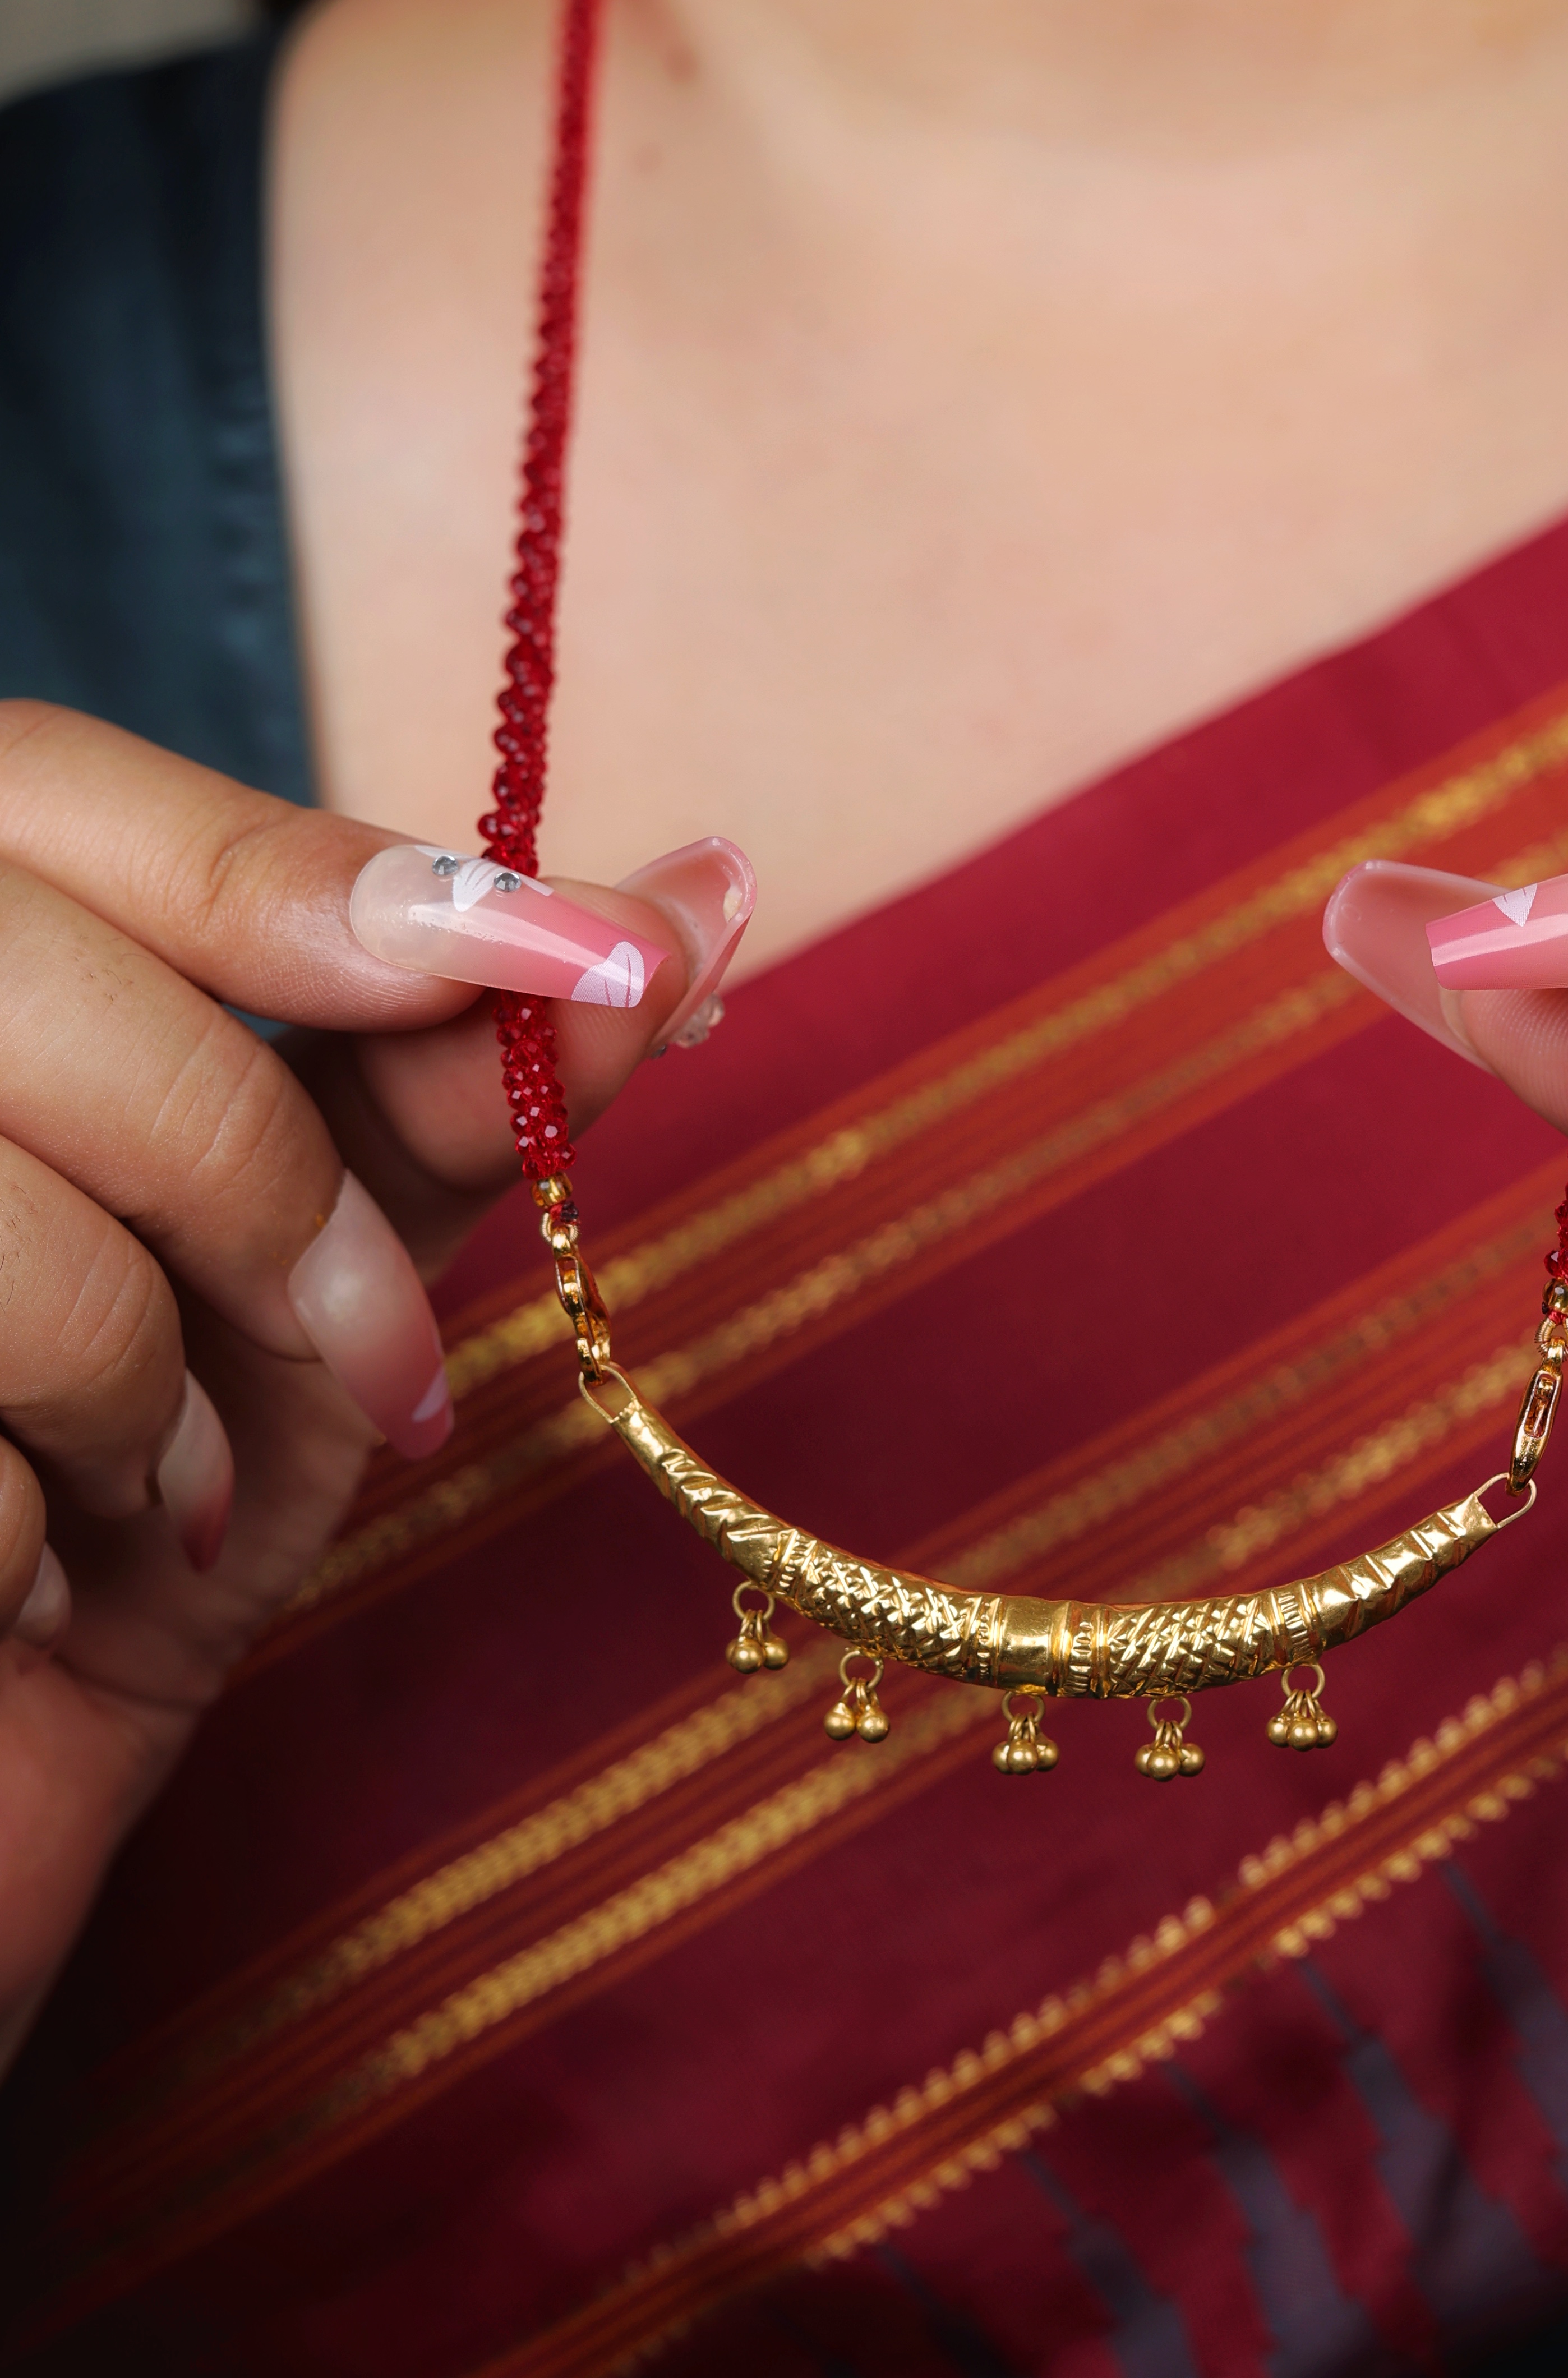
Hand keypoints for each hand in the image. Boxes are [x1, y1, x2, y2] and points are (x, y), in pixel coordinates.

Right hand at [0, 706, 750, 2075]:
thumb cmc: (130, 1508)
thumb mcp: (310, 1270)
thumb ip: (440, 1082)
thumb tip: (690, 900)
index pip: (70, 791)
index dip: (305, 870)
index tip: (602, 957)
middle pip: (47, 982)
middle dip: (259, 1191)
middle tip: (379, 1379)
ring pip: (0, 1216)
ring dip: (138, 1401)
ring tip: (157, 1501)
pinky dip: (21, 1541)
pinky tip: (16, 1586)